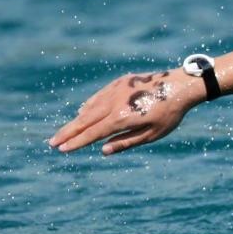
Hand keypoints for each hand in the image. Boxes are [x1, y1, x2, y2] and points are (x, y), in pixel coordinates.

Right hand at [49, 68, 204, 154]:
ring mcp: (116, 90)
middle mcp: (115, 103)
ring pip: (90, 107)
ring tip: (65, 132)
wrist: (180, 85)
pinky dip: (89, 105)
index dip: (76, 142)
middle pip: (85, 120)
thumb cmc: (169, 114)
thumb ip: (126, 142)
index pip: (93, 133)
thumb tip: (103, 150)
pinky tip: (83, 111)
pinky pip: (99, 96)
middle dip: (68, 132)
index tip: (62, 149)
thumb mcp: (151, 134)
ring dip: (77, 120)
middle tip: (52, 142)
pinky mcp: (120, 82)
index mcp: (122, 118)